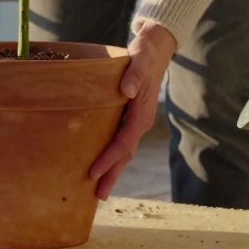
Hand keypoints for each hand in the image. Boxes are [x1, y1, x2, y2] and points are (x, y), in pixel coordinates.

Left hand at [89, 22, 177, 199]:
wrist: (155, 51)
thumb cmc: (144, 55)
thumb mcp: (139, 59)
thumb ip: (134, 74)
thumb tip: (127, 92)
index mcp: (142, 114)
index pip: (123, 142)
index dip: (108, 159)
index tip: (93, 172)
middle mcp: (140, 122)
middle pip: (125, 155)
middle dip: (112, 176)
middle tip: (98, 197)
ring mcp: (135, 122)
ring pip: (124, 152)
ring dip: (112, 170)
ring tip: (98, 190)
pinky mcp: (129, 119)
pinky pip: (120, 142)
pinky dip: (112, 156)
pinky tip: (101, 164)